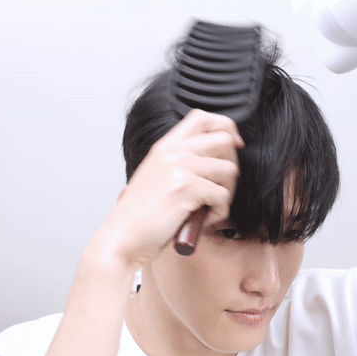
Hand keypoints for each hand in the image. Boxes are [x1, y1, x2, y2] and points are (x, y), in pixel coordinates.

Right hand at [96, 109, 243, 266]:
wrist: (123, 237)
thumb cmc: (141, 216)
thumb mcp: (157, 178)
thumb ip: (181, 164)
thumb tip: (216, 161)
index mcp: (165, 147)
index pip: (203, 118)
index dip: (226, 128)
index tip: (233, 146)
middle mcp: (172, 151)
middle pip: (224, 139)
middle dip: (232, 165)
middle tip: (221, 187)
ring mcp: (179, 167)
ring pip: (229, 170)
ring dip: (227, 193)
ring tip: (209, 207)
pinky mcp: (186, 187)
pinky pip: (223, 196)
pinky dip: (219, 212)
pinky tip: (200, 220)